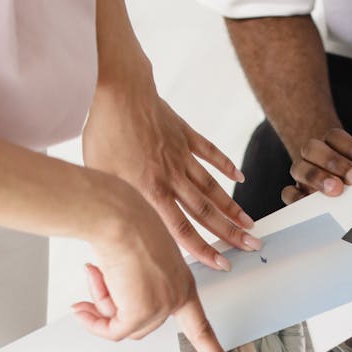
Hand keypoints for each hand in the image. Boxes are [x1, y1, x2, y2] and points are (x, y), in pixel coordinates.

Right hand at [72, 174, 241, 351]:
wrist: (116, 216)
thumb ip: (130, 291)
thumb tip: (106, 314)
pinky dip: (94, 321)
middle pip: (142, 325)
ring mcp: (162, 305)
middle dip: (112, 308)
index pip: (203, 328)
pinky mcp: (141, 310)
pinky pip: (112, 330)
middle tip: (97, 283)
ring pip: (124, 327)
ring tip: (97, 275)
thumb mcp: (136, 262)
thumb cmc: (125, 225)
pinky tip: (85, 302)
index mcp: (182, 284)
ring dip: (102, 308)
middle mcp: (177, 296)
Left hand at [83, 80, 261, 269]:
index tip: (221, 262)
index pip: (182, 229)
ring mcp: (181, 155)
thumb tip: (120, 230)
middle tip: (250, 246)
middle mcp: (171, 177)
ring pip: (212, 188)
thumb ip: (118, 204)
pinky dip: (226, 165)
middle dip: (230, 233)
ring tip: (249, 223)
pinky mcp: (184, 134)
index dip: (203, 249)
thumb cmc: (103, 132)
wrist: (116, 89)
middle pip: (205, 212)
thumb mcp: (100, 177)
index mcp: (151, 191)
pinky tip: (240, 177)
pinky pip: (210, 153)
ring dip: (232, 208)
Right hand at [281, 128, 351, 204]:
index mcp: (332, 142)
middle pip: (312, 148)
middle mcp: (313, 155)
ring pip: (299, 168)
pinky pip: (287, 192)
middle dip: (335, 162)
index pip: (335, 136)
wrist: (344, 186)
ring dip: (317, 178)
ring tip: (336, 190)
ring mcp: (302, 174)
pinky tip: (311, 201)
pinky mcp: (296, 193)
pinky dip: (296, 196)